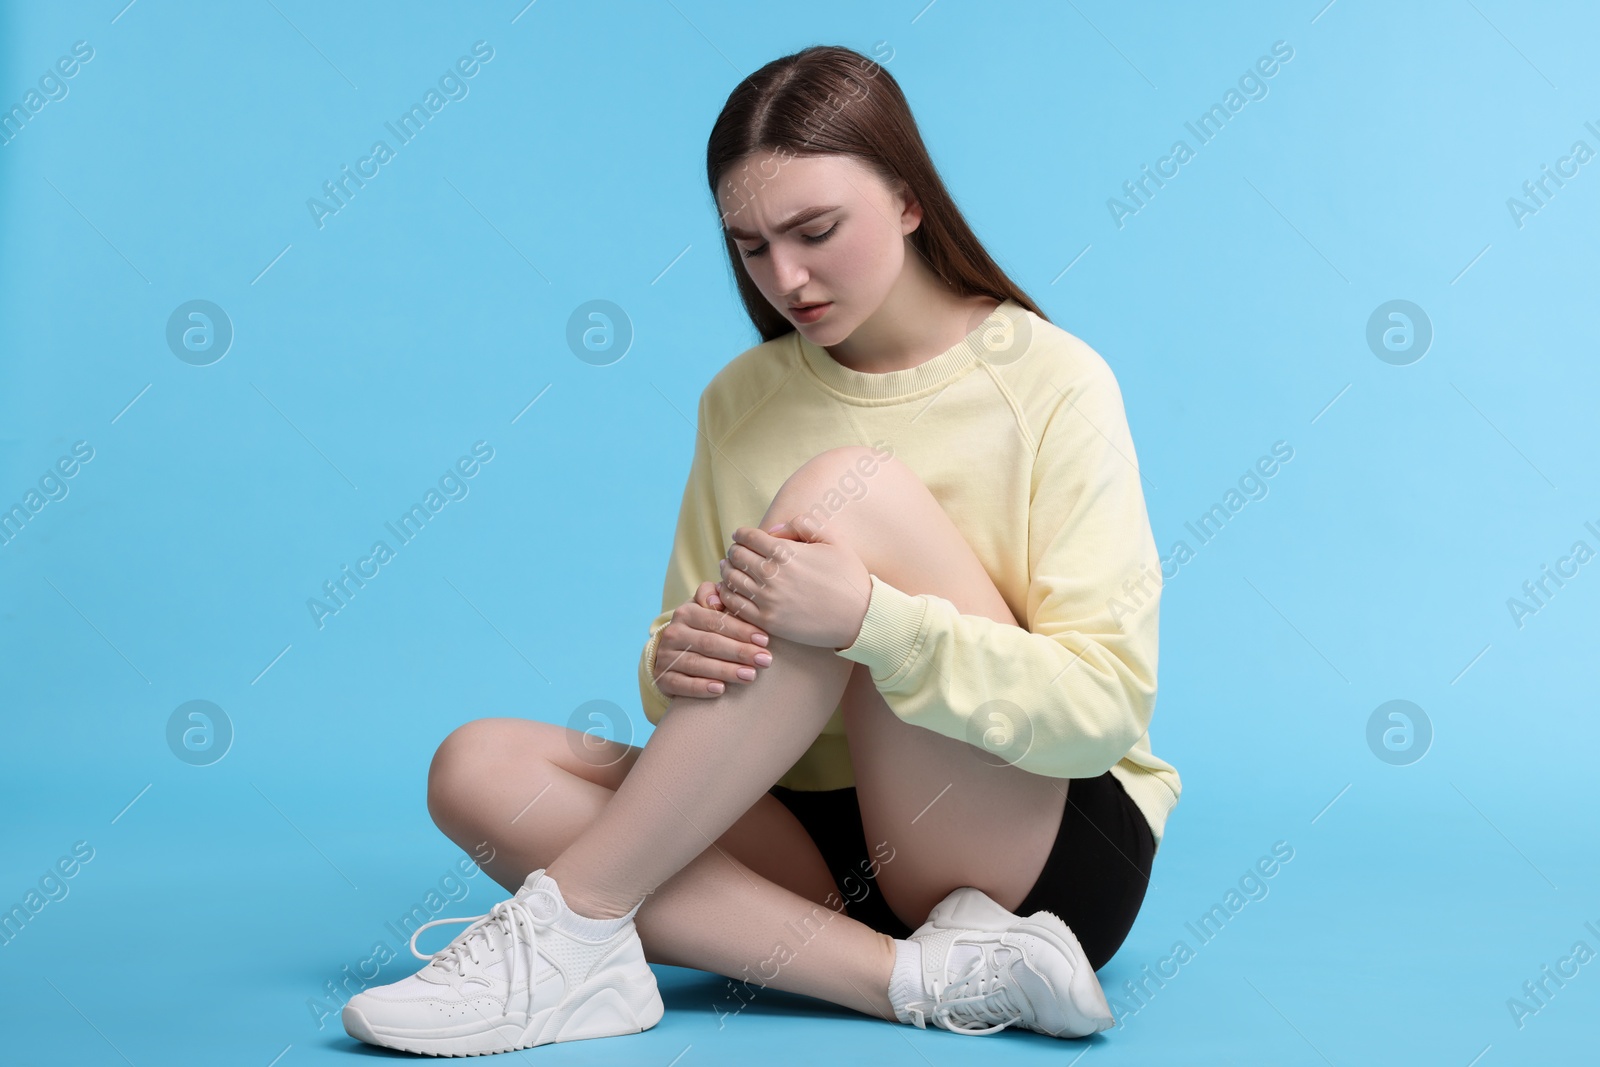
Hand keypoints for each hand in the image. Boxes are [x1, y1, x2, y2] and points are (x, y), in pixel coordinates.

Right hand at [651, 581, 774, 697]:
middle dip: (740, 652)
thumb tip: (717, 600)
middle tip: (765, 660)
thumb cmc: (703, 628)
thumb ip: (714, 596)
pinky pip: (680, 684)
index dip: (742, 630)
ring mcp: (665, 656)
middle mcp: (673, 633)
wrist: (675, 652)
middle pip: (710, 643)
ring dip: (726, 671)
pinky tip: (720, 690)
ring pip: (697, 664)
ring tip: (750, 676)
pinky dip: (700, 688)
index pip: (716, 621)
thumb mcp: (707, 608)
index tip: (765, 640)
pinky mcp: (662, 679)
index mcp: (686, 612)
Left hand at [716, 520, 870, 649]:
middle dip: (735, 550)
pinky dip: (728, 594)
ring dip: (728, 571)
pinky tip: (732, 590)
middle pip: (736, 556)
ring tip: (731, 569)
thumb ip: (804, 524)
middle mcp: (772, 574)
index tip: (741, 536)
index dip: (741, 534)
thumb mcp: (833, 540)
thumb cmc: (849, 577)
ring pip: (731, 579)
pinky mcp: (767, 621)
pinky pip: (735, 605)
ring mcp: (767, 599)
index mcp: (785, 551)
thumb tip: (774, 530)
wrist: (860, 617)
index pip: (747, 536)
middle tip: (737, 552)